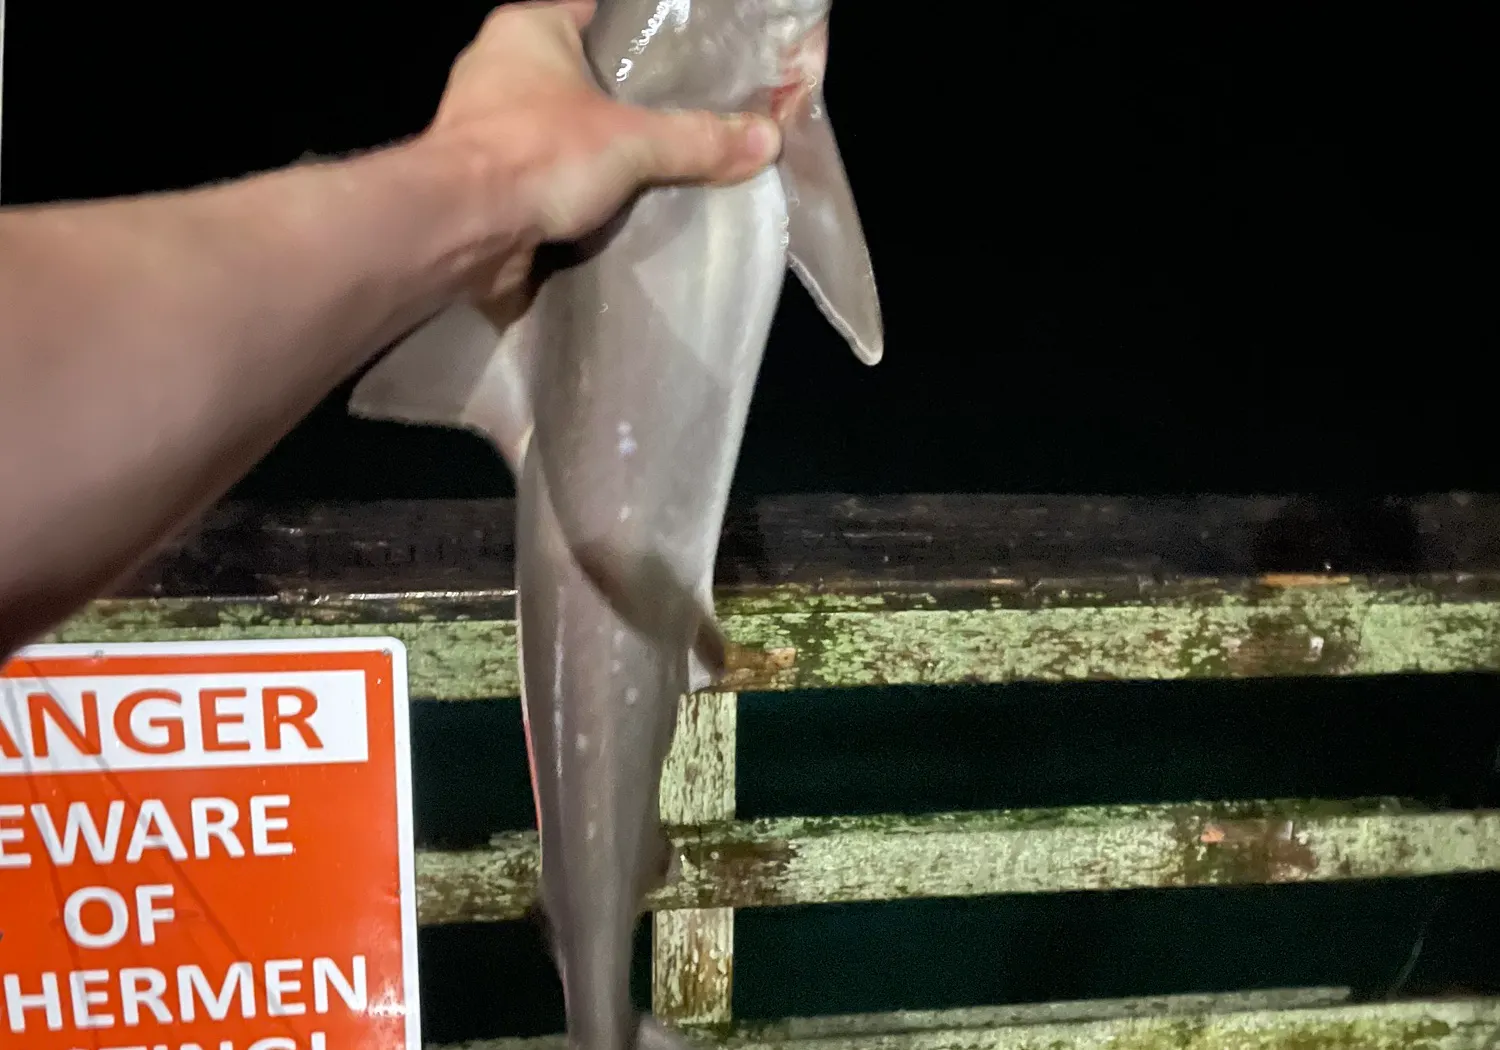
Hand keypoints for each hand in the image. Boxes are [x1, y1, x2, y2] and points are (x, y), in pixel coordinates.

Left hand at [428, 0, 781, 311]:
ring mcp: (484, 127)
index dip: (642, 38)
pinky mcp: (481, 181)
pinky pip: (541, 179)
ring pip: (560, 132)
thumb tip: (768, 138)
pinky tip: (612, 212)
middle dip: (625, 107)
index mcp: (527, 29)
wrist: (458, 230)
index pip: (597, 15)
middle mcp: (498, 68)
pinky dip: (570, 195)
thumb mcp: (633, 142)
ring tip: (656, 173)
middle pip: (581, 80)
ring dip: (596, 156)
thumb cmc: (538, 154)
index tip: (687, 66)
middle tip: (683, 126)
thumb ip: (699, 139)